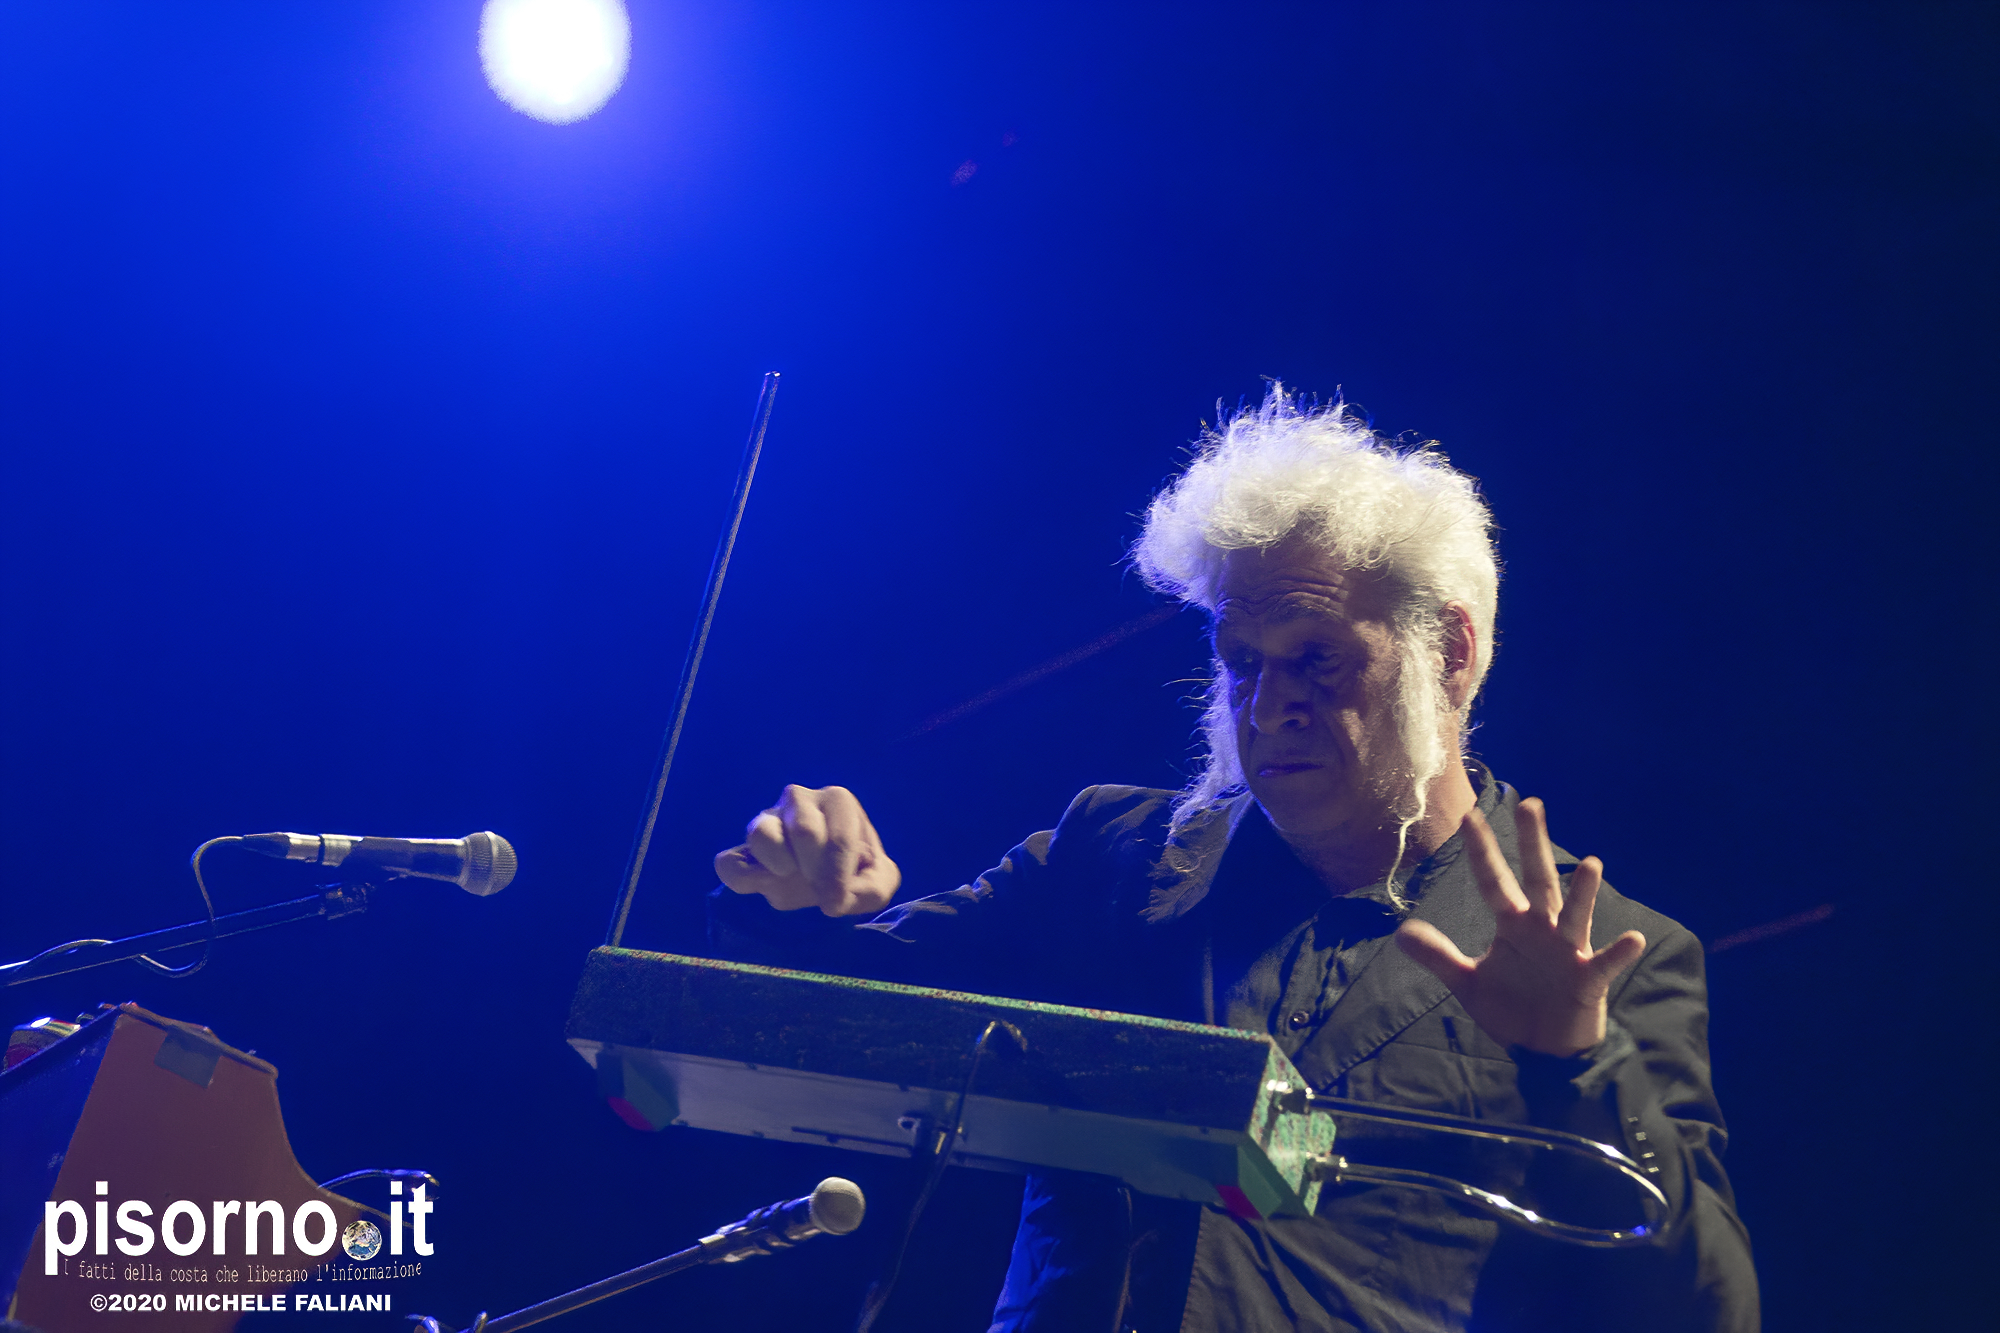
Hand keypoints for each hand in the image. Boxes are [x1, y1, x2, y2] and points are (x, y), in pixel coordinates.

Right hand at [714, 784, 900, 916]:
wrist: (824, 881)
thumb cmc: (854, 873)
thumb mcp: (878, 880)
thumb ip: (876, 884)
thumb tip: (842, 893)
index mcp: (837, 801)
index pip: (839, 835)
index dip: (838, 875)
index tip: (836, 905)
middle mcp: (799, 799)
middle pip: (806, 832)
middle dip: (817, 873)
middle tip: (822, 896)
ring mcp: (766, 820)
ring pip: (762, 834)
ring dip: (782, 868)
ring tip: (795, 879)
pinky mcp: (740, 849)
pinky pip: (729, 862)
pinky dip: (744, 878)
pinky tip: (765, 886)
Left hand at [1395, 798, 1645, 1057]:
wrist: (1543, 1051)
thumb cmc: (1511, 1008)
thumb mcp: (1467, 982)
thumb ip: (1438, 956)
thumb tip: (1401, 931)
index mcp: (1514, 925)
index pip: (1493, 881)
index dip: (1481, 851)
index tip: (1468, 816)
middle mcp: (1543, 929)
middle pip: (1537, 880)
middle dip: (1533, 846)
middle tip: (1531, 805)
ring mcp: (1569, 952)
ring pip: (1575, 916)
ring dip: (1582, 893)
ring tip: (1591, 863)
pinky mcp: (1589, 981)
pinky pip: (1605, 964)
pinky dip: (1619, 953)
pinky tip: (1633, 939)